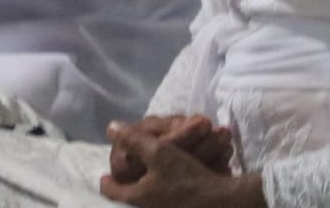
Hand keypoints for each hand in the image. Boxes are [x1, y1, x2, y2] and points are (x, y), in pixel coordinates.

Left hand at [100, 124, 262, 207]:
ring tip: (151, 168)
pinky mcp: (182, 206)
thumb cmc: (187, 179)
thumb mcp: (159, 152)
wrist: (226, 203)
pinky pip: (166, 195)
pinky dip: (167, 182)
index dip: (106, 181)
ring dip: (150, 178)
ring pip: (149, 193)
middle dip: (130, 177)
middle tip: (129, 167)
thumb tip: (111, 128)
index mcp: (137, 197)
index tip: (103, 176)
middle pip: (130, 193)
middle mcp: (148, 207)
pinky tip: (175, 173)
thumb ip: (133, 140)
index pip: (111, 191)